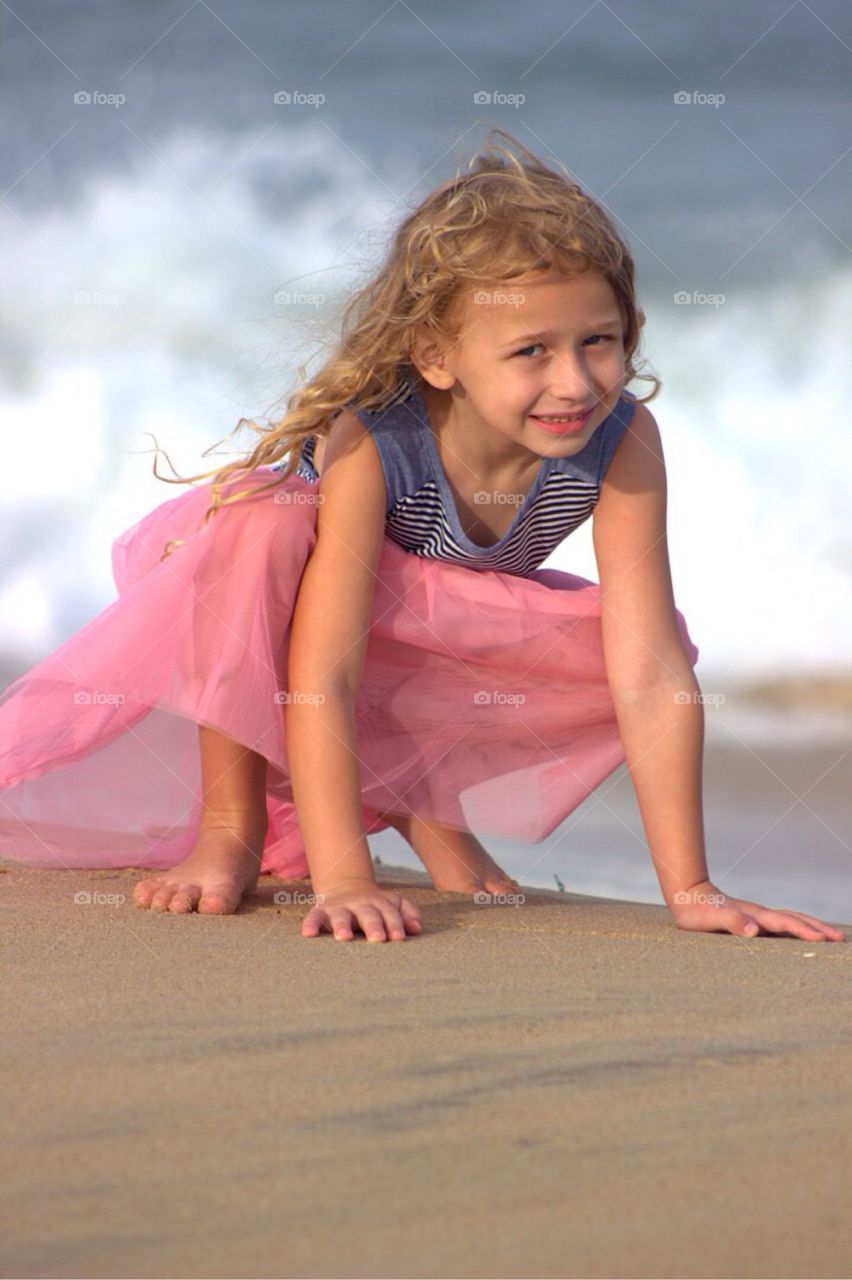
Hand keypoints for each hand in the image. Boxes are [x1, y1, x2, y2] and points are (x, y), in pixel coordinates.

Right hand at [301, 878, 422, 942]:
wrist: (346, 888)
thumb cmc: (375, 906)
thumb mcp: (393, 904)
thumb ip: (407, 913)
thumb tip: (417, 928)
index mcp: (379, 903)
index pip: (389, 914)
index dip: (394, 924)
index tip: (398, 938)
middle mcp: (359, 904)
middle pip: (368, 914)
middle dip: (373, 926)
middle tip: (378, 939)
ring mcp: (340, 907)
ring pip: (341, 916)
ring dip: (342, 925)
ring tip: (344, 937)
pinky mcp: (321, 911)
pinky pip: (313, 917)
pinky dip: (310, 924)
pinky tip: (308, 934)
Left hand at [670, 880, 845, 941]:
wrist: (688, 895)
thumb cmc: (696, 912)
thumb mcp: (709, 919)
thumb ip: (730, 922)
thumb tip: (754, 930)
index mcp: (754, 916)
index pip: (785, 924)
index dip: (804, 931)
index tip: (823, 939)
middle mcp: (761, 915)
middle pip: (796, 920)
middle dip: (818, 929)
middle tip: (840, 939)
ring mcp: (759, 917)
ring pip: (792, 920)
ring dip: (812, 927)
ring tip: (831, 936)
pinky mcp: (754, 921)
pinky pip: (783, 924)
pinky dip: (799, 928)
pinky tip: (802, 934)